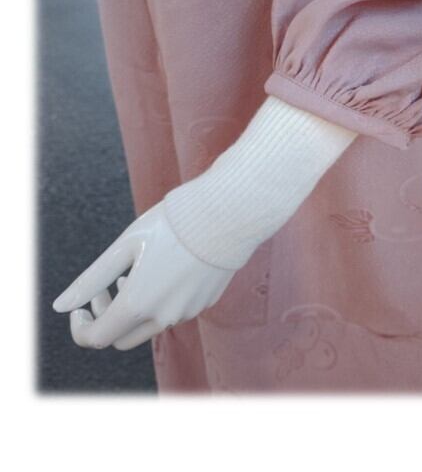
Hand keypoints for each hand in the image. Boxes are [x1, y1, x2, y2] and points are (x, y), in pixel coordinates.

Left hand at [52, 202, 234, 350]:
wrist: (227, 215)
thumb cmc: (172, 223)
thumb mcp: (125, 245)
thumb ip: (92, 279)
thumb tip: (62, 305)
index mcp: (138, 303)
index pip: (97, 338)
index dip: (81, 326)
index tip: (82, 304)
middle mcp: (164, 316)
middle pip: (122, 338)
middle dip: (109, 318)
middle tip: (108, 287)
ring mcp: (188, 311)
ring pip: (151, 324)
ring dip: (136, 307)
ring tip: (139, 270)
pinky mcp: (206, 301)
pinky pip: (176, 310)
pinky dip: (162, 299)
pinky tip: (167, 268)